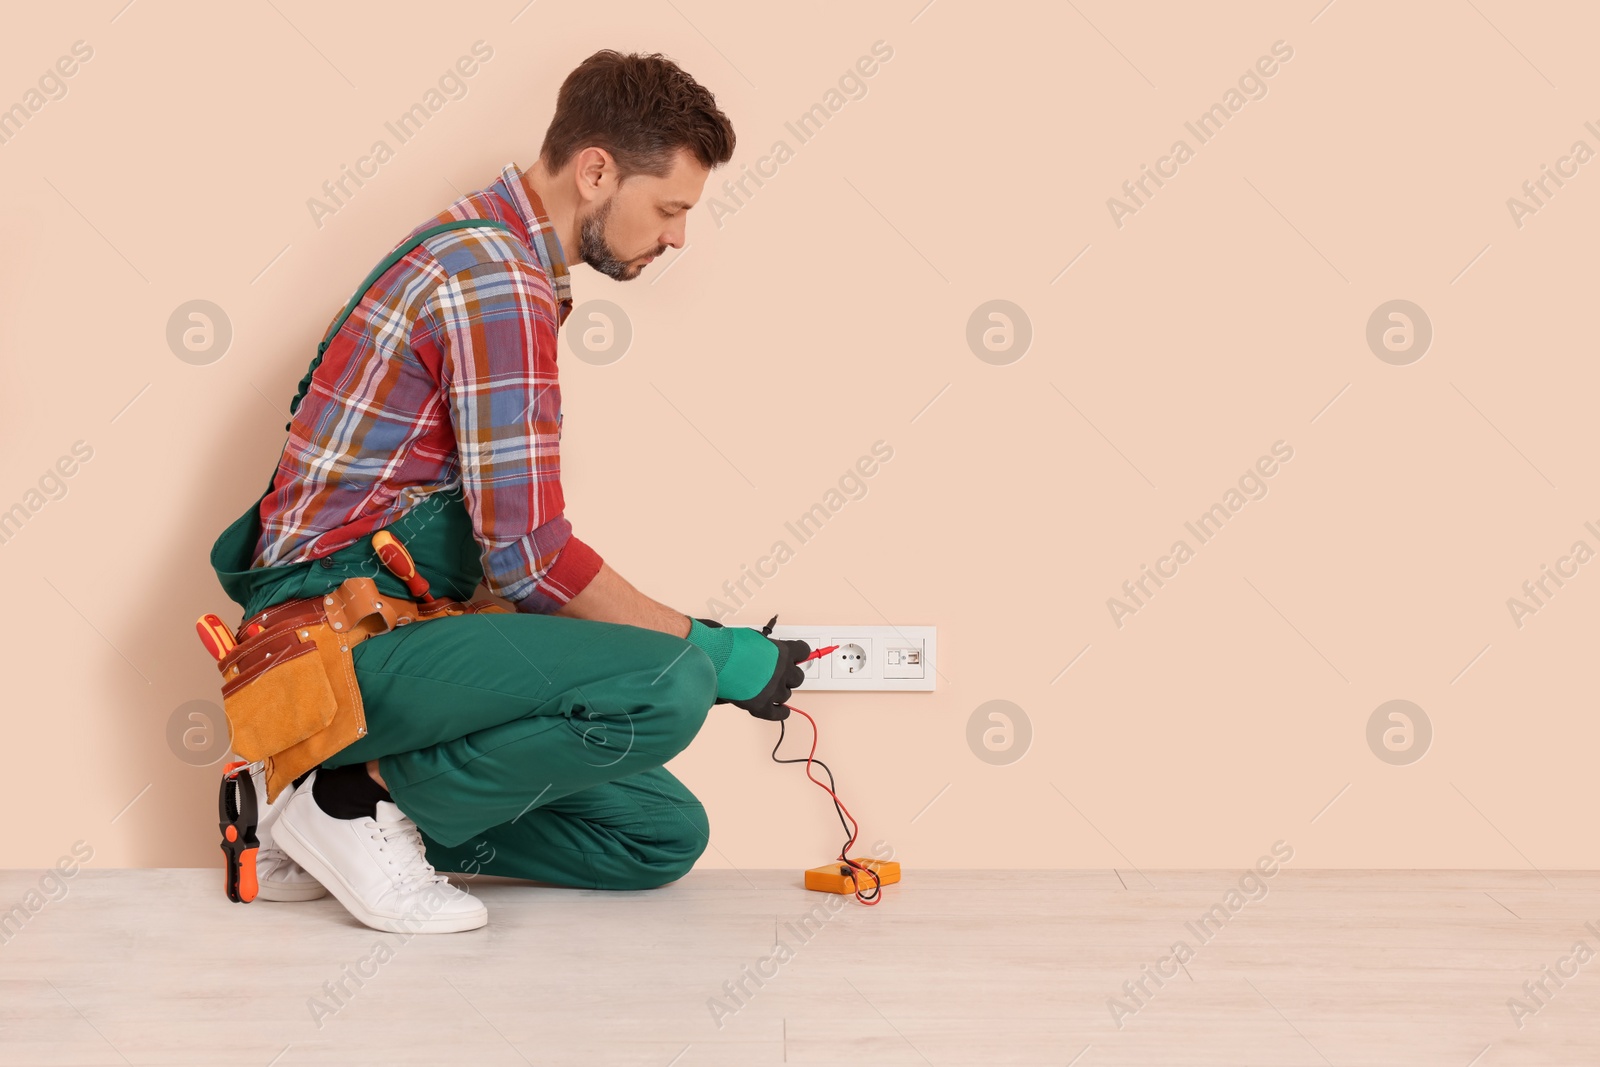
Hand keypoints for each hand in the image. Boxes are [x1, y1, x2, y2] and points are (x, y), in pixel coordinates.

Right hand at [685, 617, 810, 719]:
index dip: (799, 654)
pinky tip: (781, 710)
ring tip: (766, 688)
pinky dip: (781, 712)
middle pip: (798, 678)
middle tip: (777, 675)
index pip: (803, 651)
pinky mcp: (762, 706)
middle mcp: (782, 672)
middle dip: (789, 676)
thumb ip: (766, 647)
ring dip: (779, 692)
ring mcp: (774, 691)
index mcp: (782, 652)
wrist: (715, 660)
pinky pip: (779, 714)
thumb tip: (767, 652)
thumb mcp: (754, 638)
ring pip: (786, 695)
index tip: (796, 656)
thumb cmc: (730, 646)